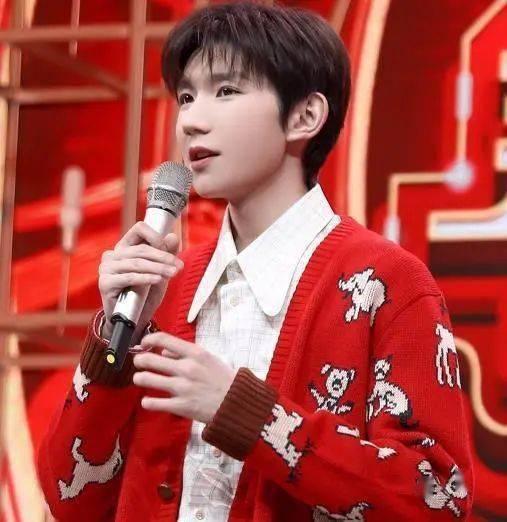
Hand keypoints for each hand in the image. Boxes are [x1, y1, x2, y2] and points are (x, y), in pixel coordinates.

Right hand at [98, 222, 183, 338]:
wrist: (133, 321)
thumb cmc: (145, 295)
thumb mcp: (159, 273)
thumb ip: (165, 255)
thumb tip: (173, 236)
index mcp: (125, 247)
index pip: (139, 229)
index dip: (156, 236)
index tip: (170, 249)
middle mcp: (113, 255)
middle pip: (141, 249)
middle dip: (163, 257)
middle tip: (179, 266)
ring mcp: (106, 269)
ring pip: (137, 263)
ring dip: (158, 268)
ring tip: (173, 273)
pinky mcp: (105, 283)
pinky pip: (129, 277)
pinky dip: (145, 278)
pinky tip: (158, 280)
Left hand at [132, 332, 237, 423]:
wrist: (236, 403)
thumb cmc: (223, 379)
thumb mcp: (209, 359)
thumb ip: (185, 354)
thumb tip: (164, 352)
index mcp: (195, 353)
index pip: (164, 339)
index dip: (149, 339)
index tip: (144, 343)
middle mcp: (186, 368)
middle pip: (149, 359)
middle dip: (139, 360)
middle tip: (139, 362)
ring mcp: (182, 388)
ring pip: (146, 379)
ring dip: (139, 378)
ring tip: (140, 379)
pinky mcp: (180, 406)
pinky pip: (153, 403)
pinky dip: (147, 401)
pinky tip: (148, 400)